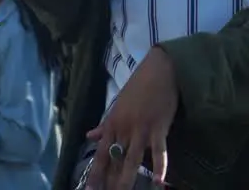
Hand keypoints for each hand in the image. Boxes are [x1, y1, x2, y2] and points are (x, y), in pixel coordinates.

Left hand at [84, 47, 175, 188]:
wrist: (159, 70)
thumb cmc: (139, 86)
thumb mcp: (118, 104)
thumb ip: (105, 124)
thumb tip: (89, 136)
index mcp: (112, 124)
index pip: (101, 155)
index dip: (95, 174)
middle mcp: (124, 129)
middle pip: (115, 161)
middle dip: (110, 181)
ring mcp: (141, 129)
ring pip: (133, 159)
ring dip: (128, 179)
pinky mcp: (159, 128)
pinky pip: (159, 151)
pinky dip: (159, 167)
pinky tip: (158, 182)